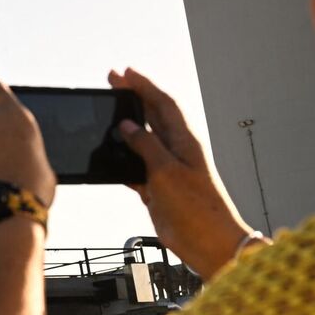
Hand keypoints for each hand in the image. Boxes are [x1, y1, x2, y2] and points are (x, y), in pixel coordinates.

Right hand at [108, 68, 250, 276]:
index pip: (163, 103)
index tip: (125, 73)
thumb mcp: (167, 171)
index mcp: (184, 141)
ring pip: (142, 141)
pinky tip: (110, 156)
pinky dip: (122, 160)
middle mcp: (175, 151)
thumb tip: (127, 127)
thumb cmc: (197, 208)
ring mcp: (166, 170)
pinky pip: (135, 168)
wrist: (208, 242)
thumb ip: (146, 146)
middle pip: (152, 116)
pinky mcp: (157, 190)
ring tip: (107, 114)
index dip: (144, 86)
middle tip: (112, 82)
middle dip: (133, 98)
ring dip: (125, 127)